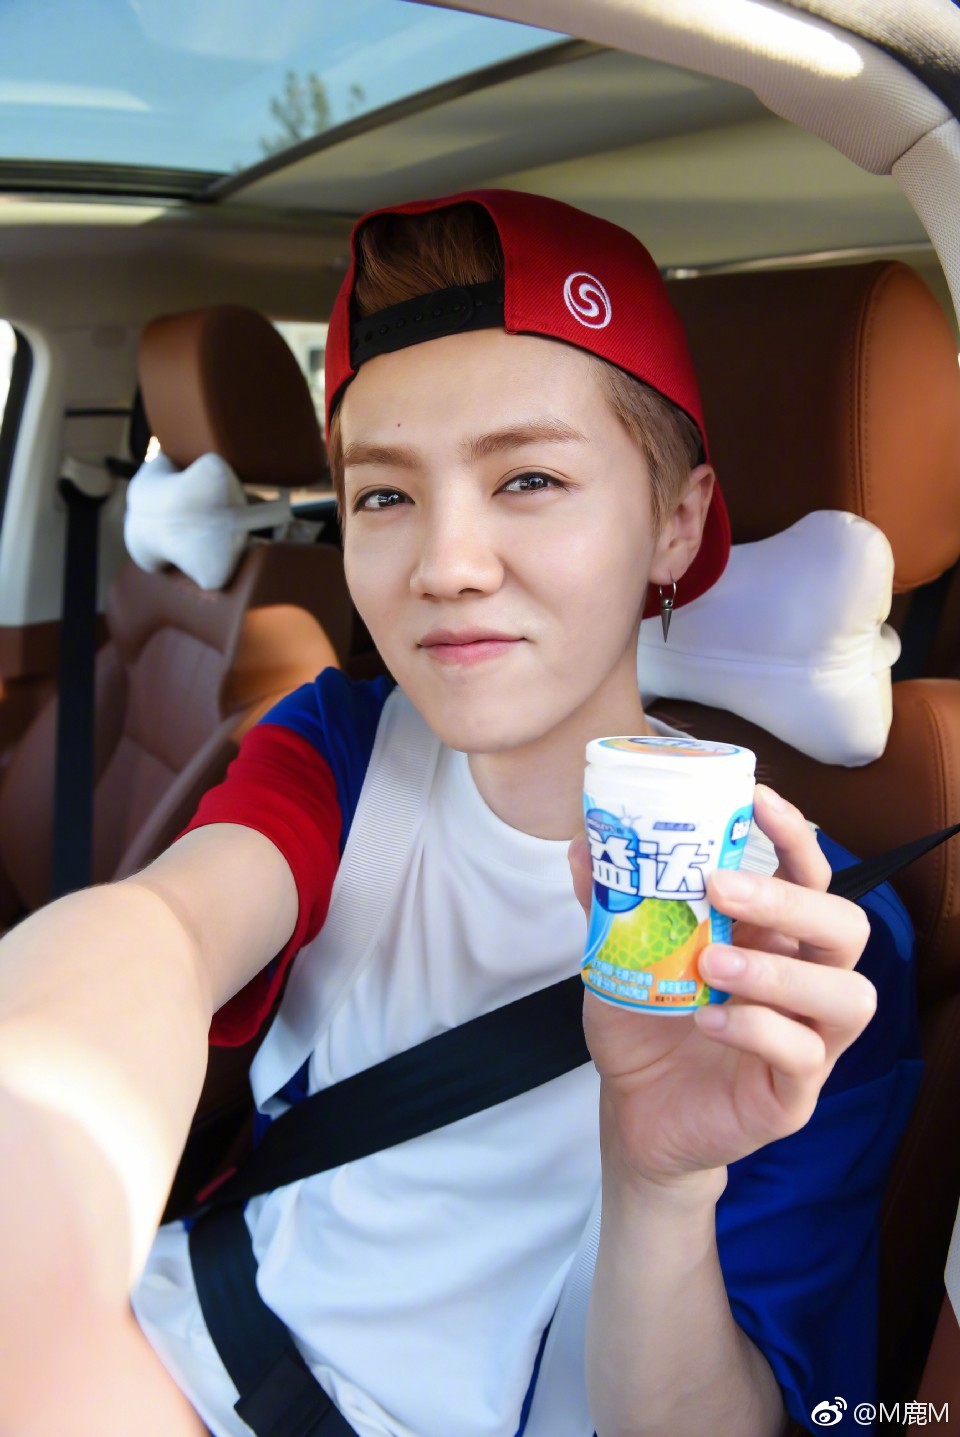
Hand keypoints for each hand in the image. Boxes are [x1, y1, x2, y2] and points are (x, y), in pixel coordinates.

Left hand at [568, 785, 875, 1188]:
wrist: (633, 1113)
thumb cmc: (642, 1028)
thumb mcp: (618, 958)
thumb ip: (610, 904)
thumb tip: (583, 844)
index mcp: (771, 939)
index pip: (810, 879)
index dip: (795, 839)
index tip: (757, 802)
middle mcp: (803, 982)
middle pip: (844, 928)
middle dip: (789, 901)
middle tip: (721, 887)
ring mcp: (808, 1040)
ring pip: (847, 995)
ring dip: (780, 971)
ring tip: (713, 964)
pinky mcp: (793, 1094)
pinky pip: (804, 1057)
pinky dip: (758, 1031)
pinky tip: (708, 1020)